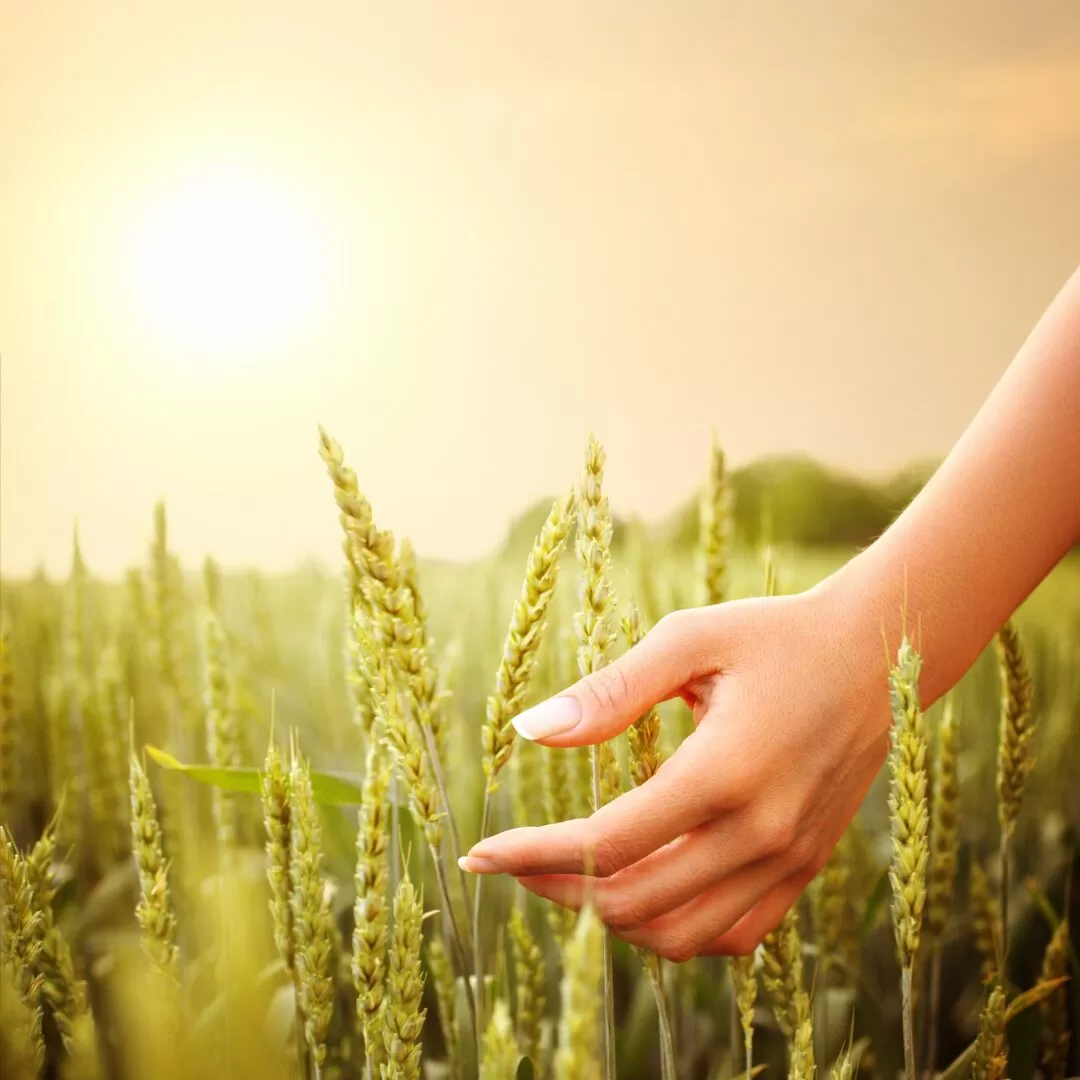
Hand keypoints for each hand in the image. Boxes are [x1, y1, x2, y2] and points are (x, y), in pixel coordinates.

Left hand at [460, 580, 892, 958]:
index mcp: (727, 771)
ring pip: (680, 935)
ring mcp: (788, 859)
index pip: (608, 843)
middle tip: (515, 858)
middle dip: (557, 886)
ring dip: (610, 917)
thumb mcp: (690, 640)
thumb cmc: (776, 635)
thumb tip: (530, 731)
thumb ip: (610, 691)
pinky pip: (732, 936)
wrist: (877, 654)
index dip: (533, 853)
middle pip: (634, 901)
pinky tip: (643, 890)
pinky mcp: (804, 867)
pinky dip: (674, 931)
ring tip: (568, 874)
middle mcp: (761, 832)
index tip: (479, 854)